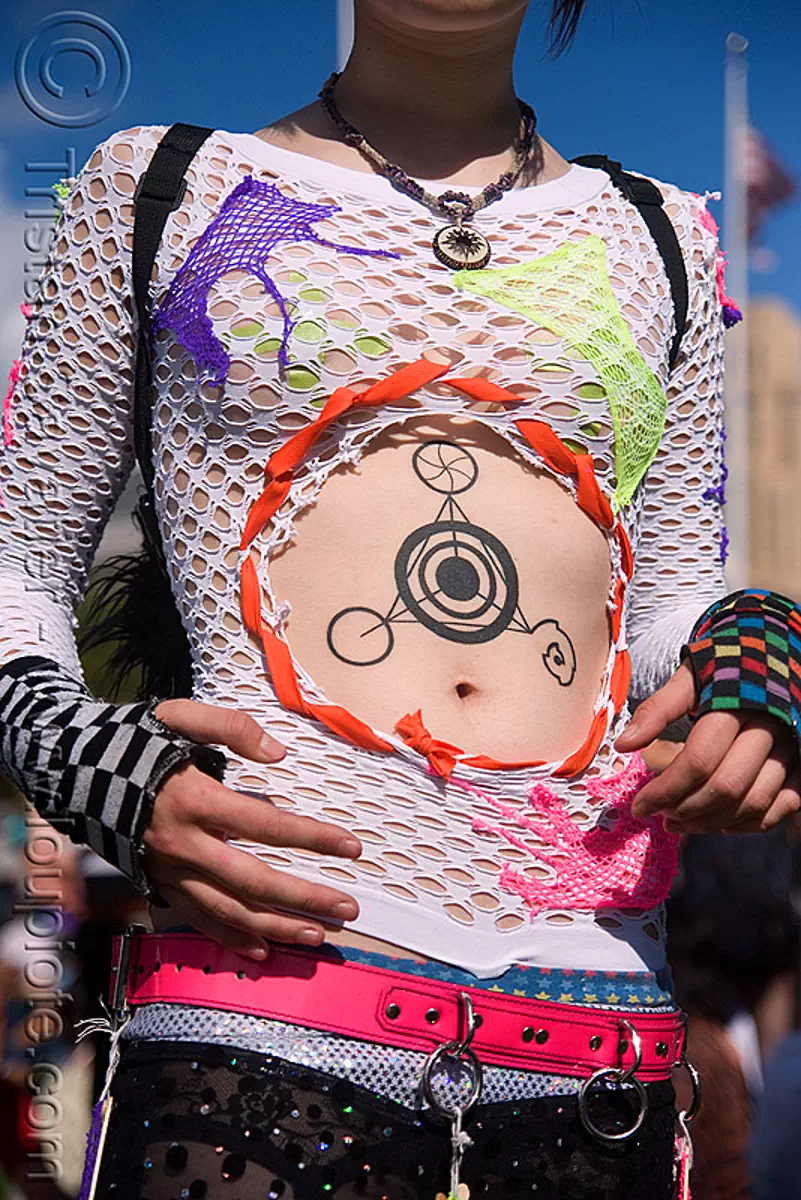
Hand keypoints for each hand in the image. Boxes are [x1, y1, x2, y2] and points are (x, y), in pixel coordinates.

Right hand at [142, 700, 362, 959]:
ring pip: (229, 911)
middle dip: (305, 898)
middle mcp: (183, 844)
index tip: (352, 847)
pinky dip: (230, 938)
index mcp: (195, 800)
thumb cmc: (131, 740)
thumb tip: (278, 755)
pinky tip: (262, 951)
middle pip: (254, 881)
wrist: (69, 769)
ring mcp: (169, 871)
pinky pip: (197, 920)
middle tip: (347, 908)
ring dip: (276, 927)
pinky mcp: (157, 885)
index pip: (267, 825)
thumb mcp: (180, 716)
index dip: (313, 838)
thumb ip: (232, 728)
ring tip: (317, 935)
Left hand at [615, 661, 800, 833]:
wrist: (773, 650)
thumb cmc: (724, 665)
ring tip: (681, 823)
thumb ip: (656, 709)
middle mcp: (769, 727)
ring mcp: (790, 747)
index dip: (665, 790)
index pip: (698, 760)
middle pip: (727, 786)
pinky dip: (752, 822)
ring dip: (714, 822)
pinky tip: (721, 823)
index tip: (640, 807)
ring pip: (755, 802)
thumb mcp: (688, 677)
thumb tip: (622, 745)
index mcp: (736, 703)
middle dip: (687, 810)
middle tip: (661, 817)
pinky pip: (784, 805)